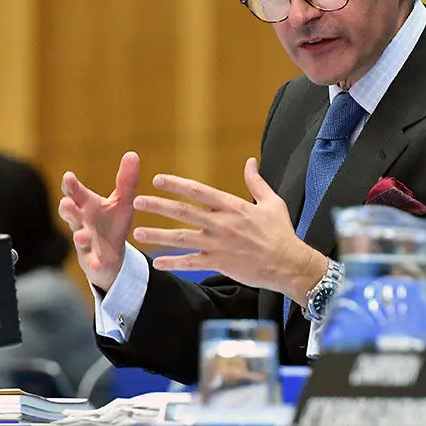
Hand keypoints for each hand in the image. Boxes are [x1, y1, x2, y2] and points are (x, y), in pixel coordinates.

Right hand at [58, 151, 139, 291]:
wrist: (112, 254)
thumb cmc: (112, 223)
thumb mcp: (122, 201)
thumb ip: (126, 180)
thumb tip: (132, 154)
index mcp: (86, 205)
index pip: (75, 192)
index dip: (71, 185)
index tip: (68, 177)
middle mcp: (81, 221)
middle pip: (71, 214)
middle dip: (68, 209)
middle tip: (65, 203)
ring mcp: (84, 240)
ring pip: (78, 237)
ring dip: (79, 236)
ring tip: (81, 235)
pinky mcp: (91, 259)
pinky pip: (91, 261)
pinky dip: (93, 263)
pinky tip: (97, 265)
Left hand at [131, 157, 326, 303]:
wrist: (289, 264)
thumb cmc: (281, 232)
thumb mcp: (272, 202)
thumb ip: (256, 182)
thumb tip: (250, 161)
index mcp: (232, 206)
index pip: (198, 191)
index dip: (176, 184)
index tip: (157, 179)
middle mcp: (221, 224)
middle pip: (183, 212)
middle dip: (158, 206)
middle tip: (137, 202)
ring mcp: (218, 244)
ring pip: (181, 238)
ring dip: (157, 236)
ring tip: (137, 233)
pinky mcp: (219, 263)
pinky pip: (191, 263)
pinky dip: (173, 263)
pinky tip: (157, 263)